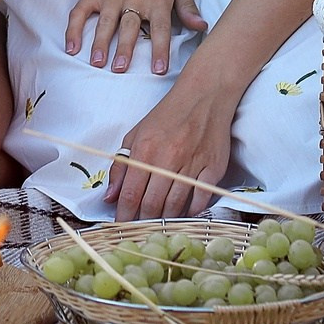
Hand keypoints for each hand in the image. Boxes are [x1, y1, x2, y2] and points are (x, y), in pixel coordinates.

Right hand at [63, 0, 206, 73]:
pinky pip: (80, 13)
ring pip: (105, 21)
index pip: (160, 28)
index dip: (159, 48)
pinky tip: (72, 47)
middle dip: (125, 48)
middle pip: (129, 27)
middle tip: (120, 69)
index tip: (158, 69)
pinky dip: (73, 30)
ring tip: (97, 62)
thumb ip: (188, 7)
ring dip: (100, 43)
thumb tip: (201, 27)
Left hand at [106, 78, 235, 220]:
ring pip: (175, 205)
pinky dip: (191, 210)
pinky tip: (183, 212)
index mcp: (145, 150)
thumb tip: (109, 197)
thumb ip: (120, 167)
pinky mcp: (213, 168)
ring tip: (158, 221)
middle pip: (152, 204)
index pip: (130, 193)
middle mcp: (168, 159)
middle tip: (140, 227)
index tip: (121, 225)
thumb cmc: (167, 116)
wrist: (204, 97)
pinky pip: (201, 199)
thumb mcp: (135, 135)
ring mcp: (193, 165)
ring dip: (165, 218)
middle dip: (143, 220)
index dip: (124, 215)